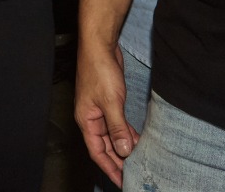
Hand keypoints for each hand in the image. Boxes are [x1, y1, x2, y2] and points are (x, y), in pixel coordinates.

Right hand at [75, 42, 136, 186]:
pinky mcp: (108, 102)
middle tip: (133, 174)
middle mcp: (91, 118)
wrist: (100, 46)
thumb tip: (124, 150)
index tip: (121, 181)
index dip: (109, 168)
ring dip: (123, 147)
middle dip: (118, 160)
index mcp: (86, 120)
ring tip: (138, 160)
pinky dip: (126, 133)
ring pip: (111, 136)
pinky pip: (117, 125)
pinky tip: (137, 139)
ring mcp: (99, 110)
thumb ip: (117, 128)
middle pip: (104, 146)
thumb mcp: (111, 102)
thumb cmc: (99, 70)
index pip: (97, 152)